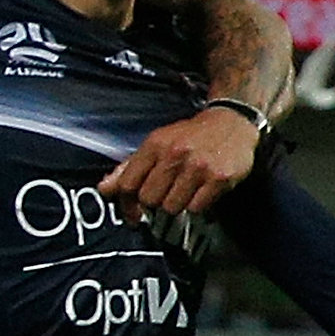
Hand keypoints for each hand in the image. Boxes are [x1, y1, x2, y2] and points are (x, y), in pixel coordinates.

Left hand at [102, 106, 258, 218]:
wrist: (230, 123)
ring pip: (172, 207)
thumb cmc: (189, 136)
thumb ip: (129, 168)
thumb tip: (104, 189)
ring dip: (176, 204)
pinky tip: (200, 191)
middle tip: (165, 192)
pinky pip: (196, 208)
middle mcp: (175, 154)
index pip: (128, 184)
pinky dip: (197, 205)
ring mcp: (198, 167)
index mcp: (155, 145)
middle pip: (149, 199)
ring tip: (184, 189)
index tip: (131, 212)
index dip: (127, 203)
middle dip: (155, 201)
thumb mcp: (156, 144)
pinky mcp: (219, 179)